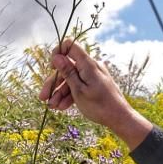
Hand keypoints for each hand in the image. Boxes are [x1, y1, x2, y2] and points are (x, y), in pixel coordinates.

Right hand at [38, 39, 152, 149]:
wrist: (119, 118)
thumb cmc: (99, 106)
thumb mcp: (78, 90)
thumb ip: (67, 72)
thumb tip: (56, 56)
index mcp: (88, 64)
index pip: (70, 46)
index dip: (58, 53)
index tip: (51, 67)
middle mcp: (90, 66)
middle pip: (67, 67)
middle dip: (54, 82)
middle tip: (43, 98)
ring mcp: (92, 76)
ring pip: (71, 79)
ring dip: (60, 93)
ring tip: (53, 107)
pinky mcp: (94, 84)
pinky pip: (78, 85)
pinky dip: (70, 95)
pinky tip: (62, 107)